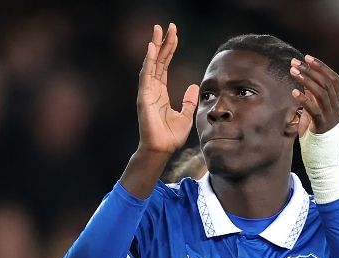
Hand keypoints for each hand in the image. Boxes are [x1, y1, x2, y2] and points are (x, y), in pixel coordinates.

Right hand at [137, 23, 199, 153]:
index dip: (169, 50)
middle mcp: (152, 89)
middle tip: (167, 26)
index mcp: (161, 92)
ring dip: (154, 47)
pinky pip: (146, 76)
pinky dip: (149, 61)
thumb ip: (189, 101)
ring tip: (158, 30)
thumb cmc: (170, 136)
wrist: (162, 150)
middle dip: (162, 42)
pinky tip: (152, 48)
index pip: (164, 65)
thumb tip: (194, 86)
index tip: (174, 34)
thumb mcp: (186, 115)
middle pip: (157, 60)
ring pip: (151, 64)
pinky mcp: (144, 98)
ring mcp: (147, 92)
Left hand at [289, 55, 338, 135]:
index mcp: (338, 103)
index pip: (334, 79)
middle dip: (310, 70)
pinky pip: (314, 110)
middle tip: (295, 63)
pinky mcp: (322, 127)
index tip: (307, 57)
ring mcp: (331, 117)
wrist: (324, 159)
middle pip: (326, 83)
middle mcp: (337, 108)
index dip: (321, 67)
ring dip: (306, 80)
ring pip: (321, 93)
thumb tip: (305, 80)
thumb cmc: (317, 134)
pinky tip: (294, 92)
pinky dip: (304, 100)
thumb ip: (314, 97)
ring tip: (293, 72)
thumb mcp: (317, 112)